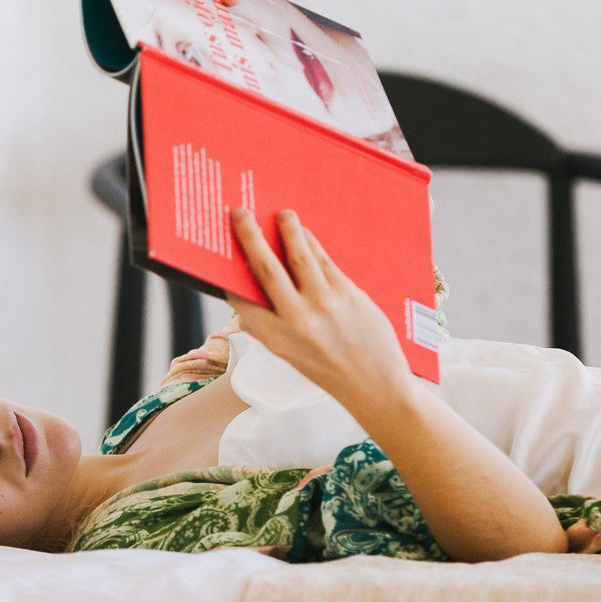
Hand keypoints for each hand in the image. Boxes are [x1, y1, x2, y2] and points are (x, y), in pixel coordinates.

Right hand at [225, 209, 414, 412]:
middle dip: (250, 237)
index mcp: (277, 340)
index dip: (231, 277)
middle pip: (266, 269)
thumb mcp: (292, 356)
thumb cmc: (332, 371)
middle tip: (240, 213)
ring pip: (299, 256)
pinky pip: (324, 261)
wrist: (377, 388)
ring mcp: (324, 305)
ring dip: (289, 230)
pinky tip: (306, 234)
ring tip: (283, 214)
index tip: (223, 254)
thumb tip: (255, 297)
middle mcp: (297, 320)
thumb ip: (274, 326)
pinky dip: (312, 244)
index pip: (242, 302)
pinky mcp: (349, 294)